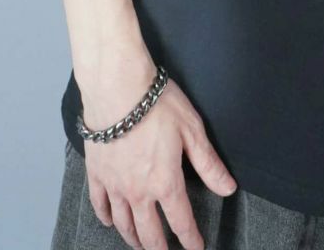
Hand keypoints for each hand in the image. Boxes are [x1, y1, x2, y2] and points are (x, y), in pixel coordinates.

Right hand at [79, 59, 236, 249]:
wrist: (118, 89)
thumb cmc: (157, 105)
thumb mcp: (192, 131)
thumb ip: (209, 164)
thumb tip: (228, 188)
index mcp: (165, 182)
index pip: (181, 221)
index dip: (191, 239)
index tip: (197, 249)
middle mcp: (138, 191)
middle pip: (149, 232)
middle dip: (160, 248)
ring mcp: (114, 184)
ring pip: (123, 223)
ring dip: (134, 238)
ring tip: (141, 245)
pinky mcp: (96, 173)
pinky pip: (100, 204)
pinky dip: (106, 218)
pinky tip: (110, 222)